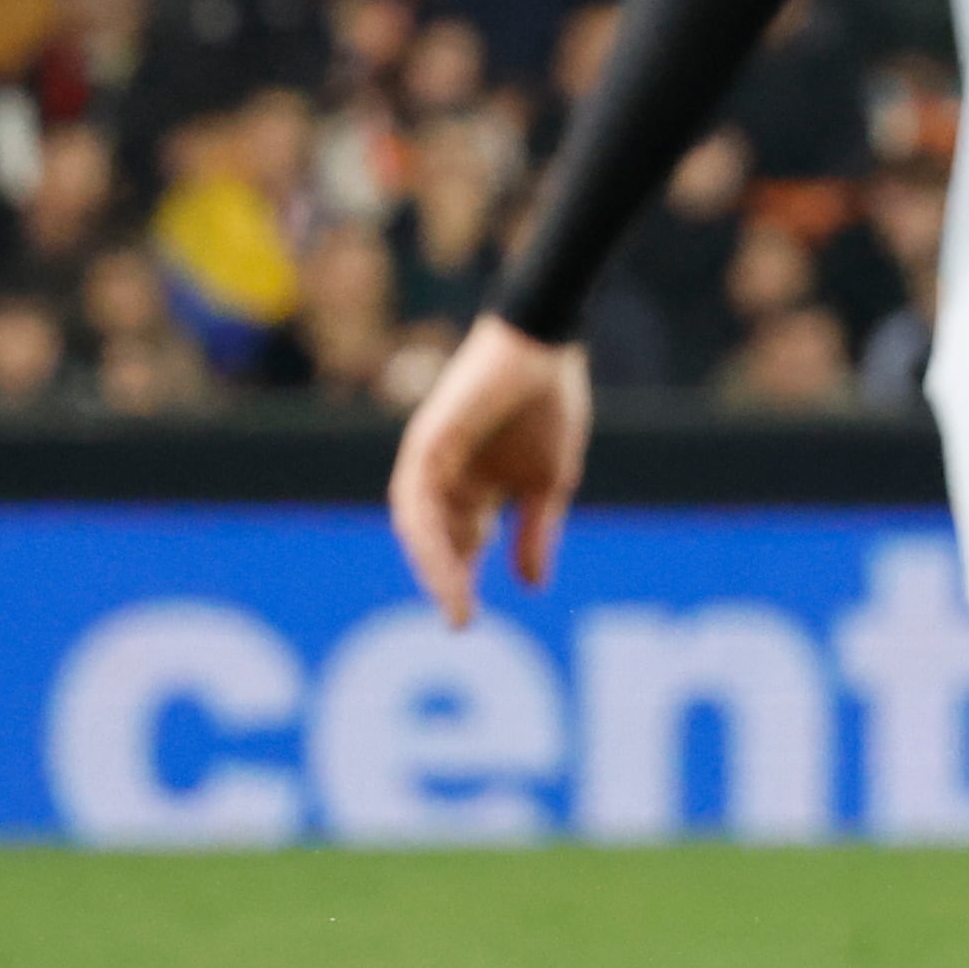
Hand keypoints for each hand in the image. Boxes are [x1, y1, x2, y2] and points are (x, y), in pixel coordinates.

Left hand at [388, 318, 591, 627]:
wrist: (545, 348)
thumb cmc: (549, 405)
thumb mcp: (548, 483)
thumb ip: (534, 533)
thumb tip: (531, 587)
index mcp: (473, 485)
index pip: (459, 543)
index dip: (463, 579)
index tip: (470, 619)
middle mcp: (444, 476)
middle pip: (435, 540)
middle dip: (446, 580)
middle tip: (461, 619)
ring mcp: (431, 460)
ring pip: (421, 526)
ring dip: (436, 566)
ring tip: (454, 601)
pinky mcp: (427, 444)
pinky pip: (419, 500)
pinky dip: (431, 534)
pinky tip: (447, 560)